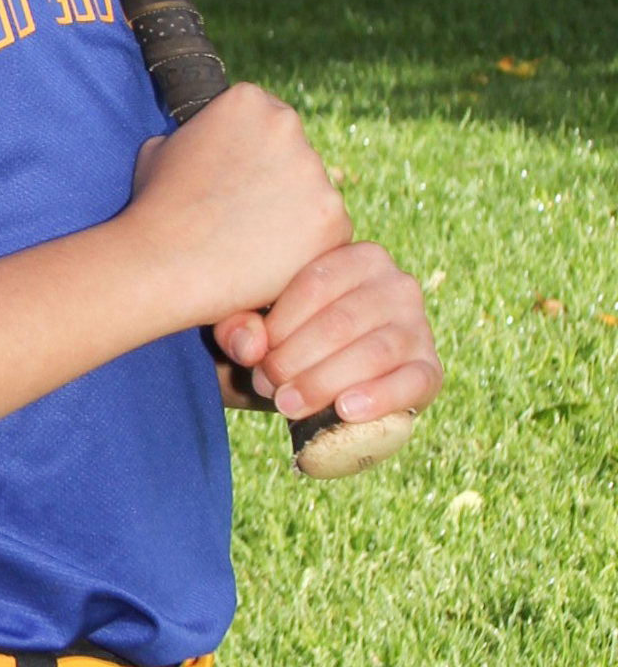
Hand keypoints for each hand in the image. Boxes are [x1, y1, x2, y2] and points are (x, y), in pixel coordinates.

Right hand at [127, 85, 351, 327]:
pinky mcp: (333, 219)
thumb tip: (201, 143)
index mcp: (248, 101)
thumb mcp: (159, 149)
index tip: (239, 178)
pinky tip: (269, 261)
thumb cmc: (155, 208)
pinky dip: (307, 250)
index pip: (268, 118)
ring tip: (251, 243)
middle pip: (297, 154)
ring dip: (293, 216)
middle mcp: (288, 127)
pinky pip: (329, 234)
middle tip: (244, 215)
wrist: (165, 263)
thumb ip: (194, 136)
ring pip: (315, 195)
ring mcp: (315, 173)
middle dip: (278, 182)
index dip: (253, 152)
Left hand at [216, 242, 441, 427]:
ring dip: (327, 381)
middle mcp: (395, 283)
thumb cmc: (282, 338)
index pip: (316, 283)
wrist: (319, 377)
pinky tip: (347, 409)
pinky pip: (413, 381)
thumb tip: (250, 345)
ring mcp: (417, 325)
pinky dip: (381, 396)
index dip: (280, 324)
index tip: (255, 355)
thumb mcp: (253, 323)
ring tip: (289, 404)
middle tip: (267, 385)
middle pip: (342, 321)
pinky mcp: (429, 369)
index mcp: (356, 256)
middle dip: (298, 358)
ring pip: (375, 351)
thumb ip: (237, 324)